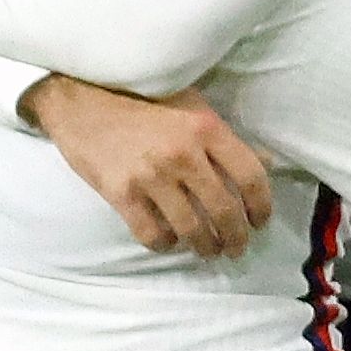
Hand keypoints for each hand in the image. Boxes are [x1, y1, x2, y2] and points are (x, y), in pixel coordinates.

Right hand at [21, 77, 270, 253]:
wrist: (82, 100)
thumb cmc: (141, 100)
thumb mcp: (192, 107)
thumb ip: (227, 138)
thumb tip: (267, 163)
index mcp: (206, 128)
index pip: (250, 176)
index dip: (262, 207)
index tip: (259, 222)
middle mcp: (182, 153)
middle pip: (224, 210)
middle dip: (235, 237)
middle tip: (236, 248)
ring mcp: (150, 176)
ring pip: (190, 228)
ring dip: (204, 246)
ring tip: (207, 250)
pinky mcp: (121, 193)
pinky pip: (152, 233)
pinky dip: (164, 243)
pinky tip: (168, 240)